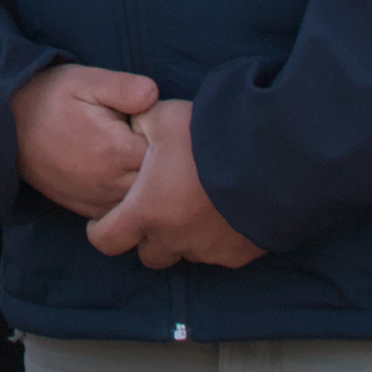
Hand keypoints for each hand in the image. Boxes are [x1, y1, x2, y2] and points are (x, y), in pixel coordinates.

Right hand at [10, 60, 159, 219]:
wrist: (5, 125)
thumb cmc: (48, 97)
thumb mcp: (85, 80)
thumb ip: (124, 87)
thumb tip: (156, 95)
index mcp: (115, 151)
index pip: (167, 157)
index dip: (172, 141)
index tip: (167, 127)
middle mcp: (108, 183)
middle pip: (159, 187)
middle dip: (166, 169)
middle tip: (163, 146)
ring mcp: (96, 200)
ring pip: (141, 206)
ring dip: (149, 188)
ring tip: (148, 163)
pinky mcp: (84, 208)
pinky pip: (119, 214)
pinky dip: (129, 201)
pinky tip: (128, 179)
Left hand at [87, 100, 266, 269]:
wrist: (271, 157)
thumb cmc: (209, 137)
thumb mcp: (164, 117)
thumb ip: (141, 125)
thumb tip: (134, 127)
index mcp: (146, 211)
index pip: (106, 240)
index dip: (101, 230)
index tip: (104, 221)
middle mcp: (173, 239)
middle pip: (148, 254)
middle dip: (147, 237)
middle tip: (157, 210)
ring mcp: (207, 250)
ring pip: (185, 254)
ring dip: (183, 238)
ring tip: (196, 208)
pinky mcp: (237, 254)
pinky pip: (218, 254)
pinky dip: (216, 239)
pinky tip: (225, 213)